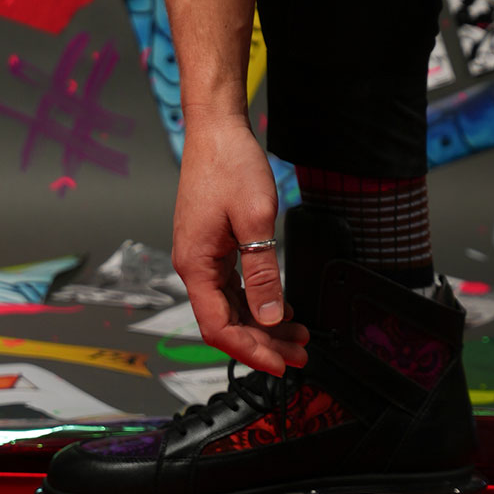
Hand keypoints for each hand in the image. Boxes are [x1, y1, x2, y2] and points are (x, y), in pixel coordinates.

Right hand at [172, 119, 306, 376]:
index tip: (280, 364)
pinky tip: (279, 306)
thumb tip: (271, 316)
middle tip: (300, 354)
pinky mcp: (212, 245)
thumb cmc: (230, 164)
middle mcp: (193, 265)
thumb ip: (262, 272)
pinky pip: (231, 286)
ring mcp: (202, 255)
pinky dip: (255, 301)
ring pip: (230, 306)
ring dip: (262, 324)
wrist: (216, 129)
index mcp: (195, 264)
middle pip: (225, 321)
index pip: (218, 327)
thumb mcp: (254, 219)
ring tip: (297, 334)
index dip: (249, 351)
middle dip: (263, 342)